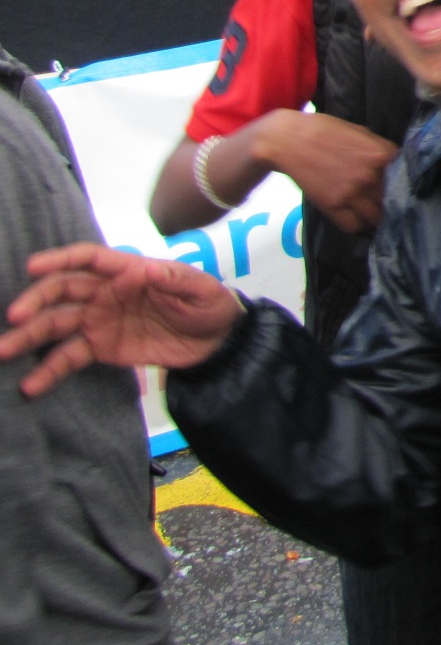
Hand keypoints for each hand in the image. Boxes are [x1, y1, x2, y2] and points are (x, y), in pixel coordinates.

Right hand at [0, 243, 241, 395]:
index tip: (34, 268)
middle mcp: (105, 292)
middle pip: (62, 291)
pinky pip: (68, 357)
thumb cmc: (209, 303)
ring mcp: (99, 320)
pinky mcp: (100, 347)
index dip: (61, 260)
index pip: (89, 260)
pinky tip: (30, 385)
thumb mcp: (201, 289)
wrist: (216, 340)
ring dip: (28, 337)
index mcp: (128, 270)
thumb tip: (146, 270)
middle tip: (14, 317)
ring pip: (56, 325)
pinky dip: (48, 370)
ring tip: (3, 352)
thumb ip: (174, 279)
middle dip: (36, 301)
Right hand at [256, 110, 396, 233]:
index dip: (403, 182)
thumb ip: (380, 149)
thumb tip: (396, 163)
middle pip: (393, 200)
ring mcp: (352, 193)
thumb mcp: (361, 132)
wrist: (288, 140)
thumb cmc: (325, 130)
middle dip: (390, 200)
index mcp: (381, 155)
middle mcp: (371, 176)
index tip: (400, 186)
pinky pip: (353, 225)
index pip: (406, 177)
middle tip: (384, 200)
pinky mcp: (332, 206)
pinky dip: (356, 223)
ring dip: (374, 215)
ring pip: (375, 217)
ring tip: (369, 210)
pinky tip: (354, 216)